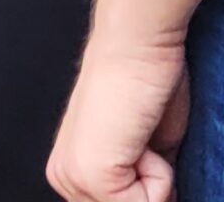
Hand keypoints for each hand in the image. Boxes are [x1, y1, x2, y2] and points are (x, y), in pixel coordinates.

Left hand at [47, 26, 189, 201]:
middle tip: (144, 137)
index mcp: (71, 171)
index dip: (148, 185)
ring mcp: (72, 178)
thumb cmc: (146, 79)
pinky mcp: (91, 176)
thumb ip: (141, 184)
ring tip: (142, 133)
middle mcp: (64, 178)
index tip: (146, 146)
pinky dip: (159, 173)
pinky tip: (141, 132)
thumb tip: (159, 200)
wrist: (137, 39)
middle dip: (151, 183)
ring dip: (156, 177)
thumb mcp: (146, 150)